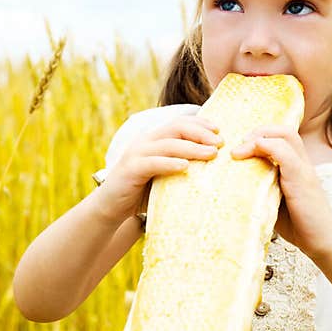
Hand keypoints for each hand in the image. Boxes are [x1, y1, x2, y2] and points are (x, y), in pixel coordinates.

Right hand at [97, 115, 223, 223]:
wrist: (111, 208)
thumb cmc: (142, 191)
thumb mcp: (164, 174)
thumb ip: (181, 165)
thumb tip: (213, 164)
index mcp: (154, 138)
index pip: (180, 122)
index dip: (200, 123)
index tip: (220, 130)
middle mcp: (145, 141)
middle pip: (176, 128)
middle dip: (201, 133)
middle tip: (220, 142)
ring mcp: (136, 154)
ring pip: (168, 144)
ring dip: (192, 147)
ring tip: (211, 154)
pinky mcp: (130, 170)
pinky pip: (153, 163)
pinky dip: (170, 163)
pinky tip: (186, 167)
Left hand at [231, 126, 331, 260]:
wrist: (323, 241)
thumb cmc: (299, 225)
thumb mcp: (275, 201)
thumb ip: (263, 188)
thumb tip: (235, 184)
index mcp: (297, 167)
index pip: (282, 137)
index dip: (261, 136)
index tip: (241, 150)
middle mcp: (302, 163)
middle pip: (284, 131)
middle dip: (259, 132)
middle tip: (239, 147)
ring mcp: (304, 169)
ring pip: (285, 135)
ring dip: (259, 137)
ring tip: (240, 151)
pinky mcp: (301, 179)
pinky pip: (284, 153)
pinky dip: (265, 148)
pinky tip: (247, 156)